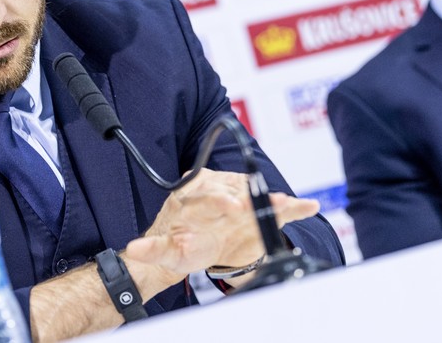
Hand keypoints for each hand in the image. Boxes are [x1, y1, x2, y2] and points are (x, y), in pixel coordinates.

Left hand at [124, 169, 319, 277]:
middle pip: (237, 190)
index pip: (210, 191)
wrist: (198, 248)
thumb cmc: (181, 245)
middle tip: (260, 207)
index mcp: (195, 192)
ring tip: (285, 205)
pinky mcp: (259, 211)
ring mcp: (241, 199)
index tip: (232, 208)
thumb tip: (133, 249)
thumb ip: (151, 250)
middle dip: (250, 198)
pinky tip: (308, 206)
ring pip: (259, 195)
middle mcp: (220, 190)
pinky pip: (278, 207)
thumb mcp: (165, 251)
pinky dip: (295, 207)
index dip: (222, 199)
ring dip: (273, 200)